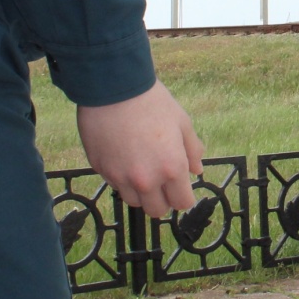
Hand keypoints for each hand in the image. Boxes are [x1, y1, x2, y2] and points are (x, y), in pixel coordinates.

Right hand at [79, 82, 202, 217]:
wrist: (112, 88)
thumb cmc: (152, 102)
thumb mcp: (182, 122)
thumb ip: (192, 150)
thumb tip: (197, 170)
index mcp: (171, 168)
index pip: (182, 203)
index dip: (184, 197)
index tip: (182, 188)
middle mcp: (146, 180)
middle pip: (157, 210)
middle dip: (163, 199)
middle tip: (163, 183)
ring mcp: (121, 177)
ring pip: (134, 201)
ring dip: (141, 192)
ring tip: (142, 168)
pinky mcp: (101, 170)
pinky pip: (116, 185)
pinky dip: (122, 179)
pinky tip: (125, 158)